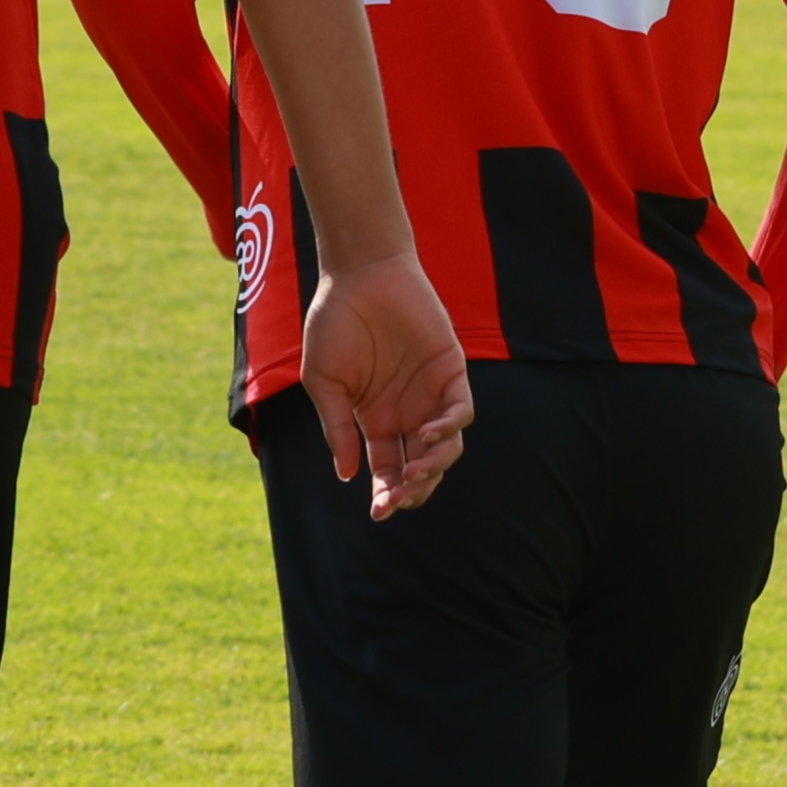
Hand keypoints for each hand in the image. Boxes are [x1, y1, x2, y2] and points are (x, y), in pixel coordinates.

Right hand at [299, 256, 474, 518]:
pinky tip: (426, 433)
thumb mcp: (325, 382)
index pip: (387, 471)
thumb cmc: (334, 322)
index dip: (386, 496)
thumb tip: (348, 476)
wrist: (359, 274)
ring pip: (446, 448)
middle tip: (397, 498)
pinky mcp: (451, 370)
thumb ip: (337, 428)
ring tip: (413, 472)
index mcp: (375, 421)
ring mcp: (431, 394)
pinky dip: (449, 429)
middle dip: (412, 491)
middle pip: (420, 469)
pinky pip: (461, 411)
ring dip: (433, 468)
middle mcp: (406, 413)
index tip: (378, 512)